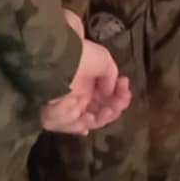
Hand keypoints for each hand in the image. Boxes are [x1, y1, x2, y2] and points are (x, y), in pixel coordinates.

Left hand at [40, 13, 131, 134]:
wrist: (56, 58)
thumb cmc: (79, 54)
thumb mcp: (103, 58)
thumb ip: (111, 75)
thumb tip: (110, 90)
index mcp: (87, 80)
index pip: (106, 95)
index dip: (119, 94)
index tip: (125, 86)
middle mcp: (77, 94)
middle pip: (99, 111)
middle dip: (114, 108)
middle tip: (121, 102)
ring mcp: (66, 106)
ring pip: (88, 121)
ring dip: (102, 118)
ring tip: (108, 110)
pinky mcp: (54, 116)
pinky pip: (71, 126)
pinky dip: (81, 123)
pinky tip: (88, 115)